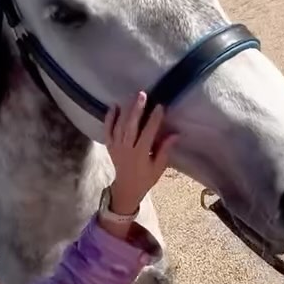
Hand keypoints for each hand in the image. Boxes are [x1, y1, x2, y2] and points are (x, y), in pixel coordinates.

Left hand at [104, 93, 176, 216]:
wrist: (126, 188)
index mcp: (140, 155)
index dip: (154, 120)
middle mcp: (126, 149)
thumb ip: (165, 150)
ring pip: (119, 126)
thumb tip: (175, 134)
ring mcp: (116, 147)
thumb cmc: (146, 177)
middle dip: (137, 110)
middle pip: (131, 127)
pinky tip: (114, 106)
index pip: (147, 134)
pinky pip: (107, 131)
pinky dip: (109, 118)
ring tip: (131, 97)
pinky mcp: (109, 146)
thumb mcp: (159, 167)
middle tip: (143, 95)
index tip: (160, 106)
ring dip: (125, 110)